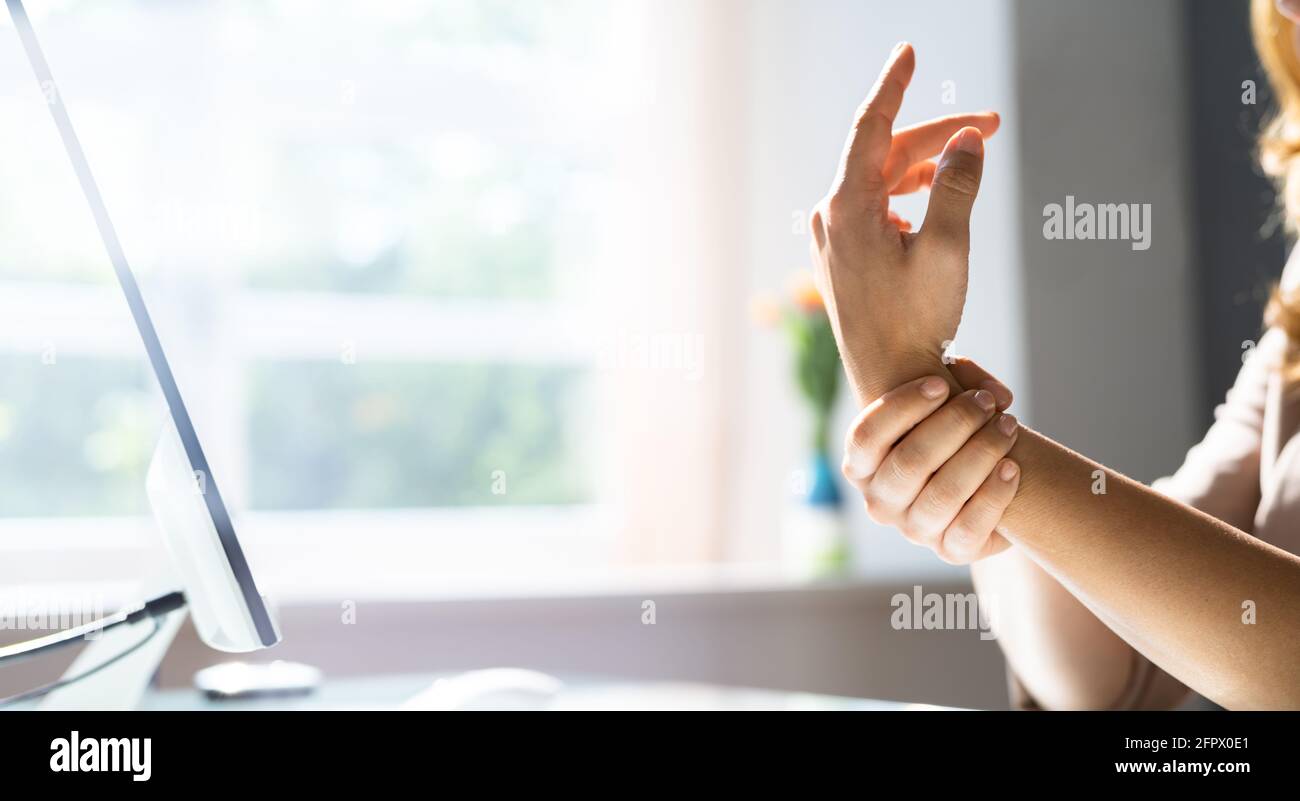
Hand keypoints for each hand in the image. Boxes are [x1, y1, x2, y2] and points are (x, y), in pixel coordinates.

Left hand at [809, 43, 990, 402]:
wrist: (890, 383)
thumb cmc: (916, 321)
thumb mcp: (949, 250)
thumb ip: (958, 187)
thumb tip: (968, 137)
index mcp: (848, 207)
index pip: (872, 126)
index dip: (895, 84)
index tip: (909, 51)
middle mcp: (831, 216)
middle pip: (886, 155)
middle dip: (938, 136)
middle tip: (991, 125)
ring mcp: (833, 237)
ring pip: (882, 182)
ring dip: (927, 168)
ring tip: (970, 162)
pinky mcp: (841, 256)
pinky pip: (875, 208)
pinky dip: (909, 198)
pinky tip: (935, 211)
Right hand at [842, 358, 1018, 563]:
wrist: (979, 483)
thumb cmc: (949, 433)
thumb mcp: (937, 404)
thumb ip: (953, 380)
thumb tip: (993, 391)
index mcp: (861, 466)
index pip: (865, 437)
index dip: (902, 407)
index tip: (941, 383)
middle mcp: (880, 502)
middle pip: (908, 462)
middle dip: (954, 424)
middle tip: (985, 402)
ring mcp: (913, 530)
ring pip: (942, 495)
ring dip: (980, 453)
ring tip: (1007, 426)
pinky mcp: (950, 551)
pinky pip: (969, 528)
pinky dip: (994, 494)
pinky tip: (1013, 467)